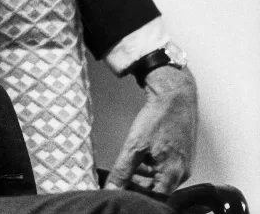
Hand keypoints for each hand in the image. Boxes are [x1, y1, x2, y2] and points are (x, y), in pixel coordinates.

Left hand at [105, 66, 197, 194]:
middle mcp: (182, 173)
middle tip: (121, 177)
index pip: (154, 198)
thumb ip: (122, 171)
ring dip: (143, 176)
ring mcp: (183, 164)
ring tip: (129, 165)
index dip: (137, 196)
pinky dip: (150, 166)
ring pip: (160, 179)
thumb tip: (111, 188)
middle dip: (138, 185)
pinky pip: (164, 168)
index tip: (122, 190)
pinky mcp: (181, 155)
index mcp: (173, 174)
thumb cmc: (160, 118)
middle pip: (157, 190)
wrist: (175, 95)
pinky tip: (140, 157)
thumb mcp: (135, 146)